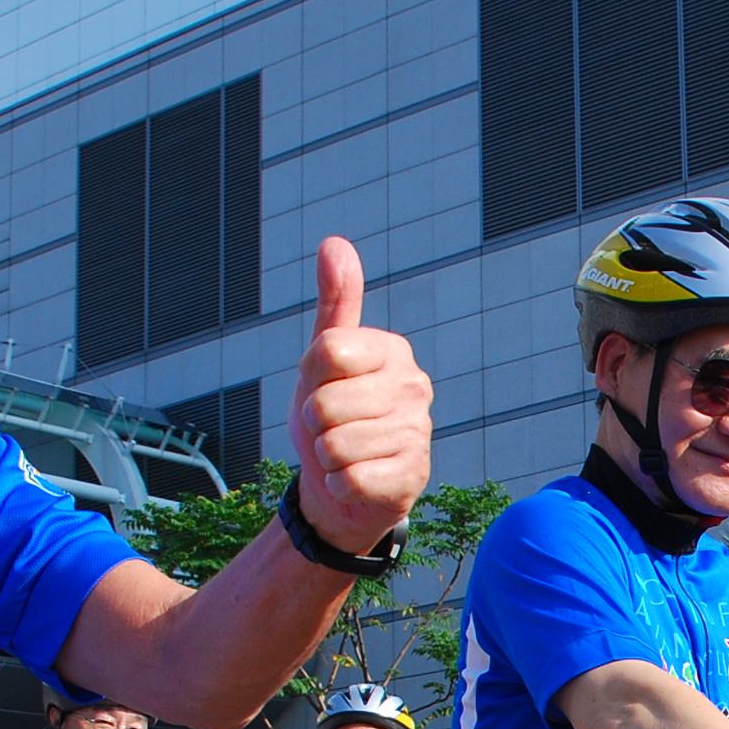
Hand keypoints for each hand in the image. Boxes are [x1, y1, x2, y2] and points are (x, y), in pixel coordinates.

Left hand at [287, 237, 432, 555]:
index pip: (327, 350)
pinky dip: (338, 485)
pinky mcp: (413, 476)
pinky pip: (350, 480)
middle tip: (331, 428)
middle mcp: (414, 387)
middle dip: (315, 423)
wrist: (343, 485)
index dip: (310, 376)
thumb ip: (334, 304)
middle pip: (326, 403)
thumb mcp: (321, 361)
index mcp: (391, 351)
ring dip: (326, 458)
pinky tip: (354, 480)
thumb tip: (335, 242)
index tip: (323, 386)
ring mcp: (418, 433)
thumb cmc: (331, 416)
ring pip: (335, 445)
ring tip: (343, 455)